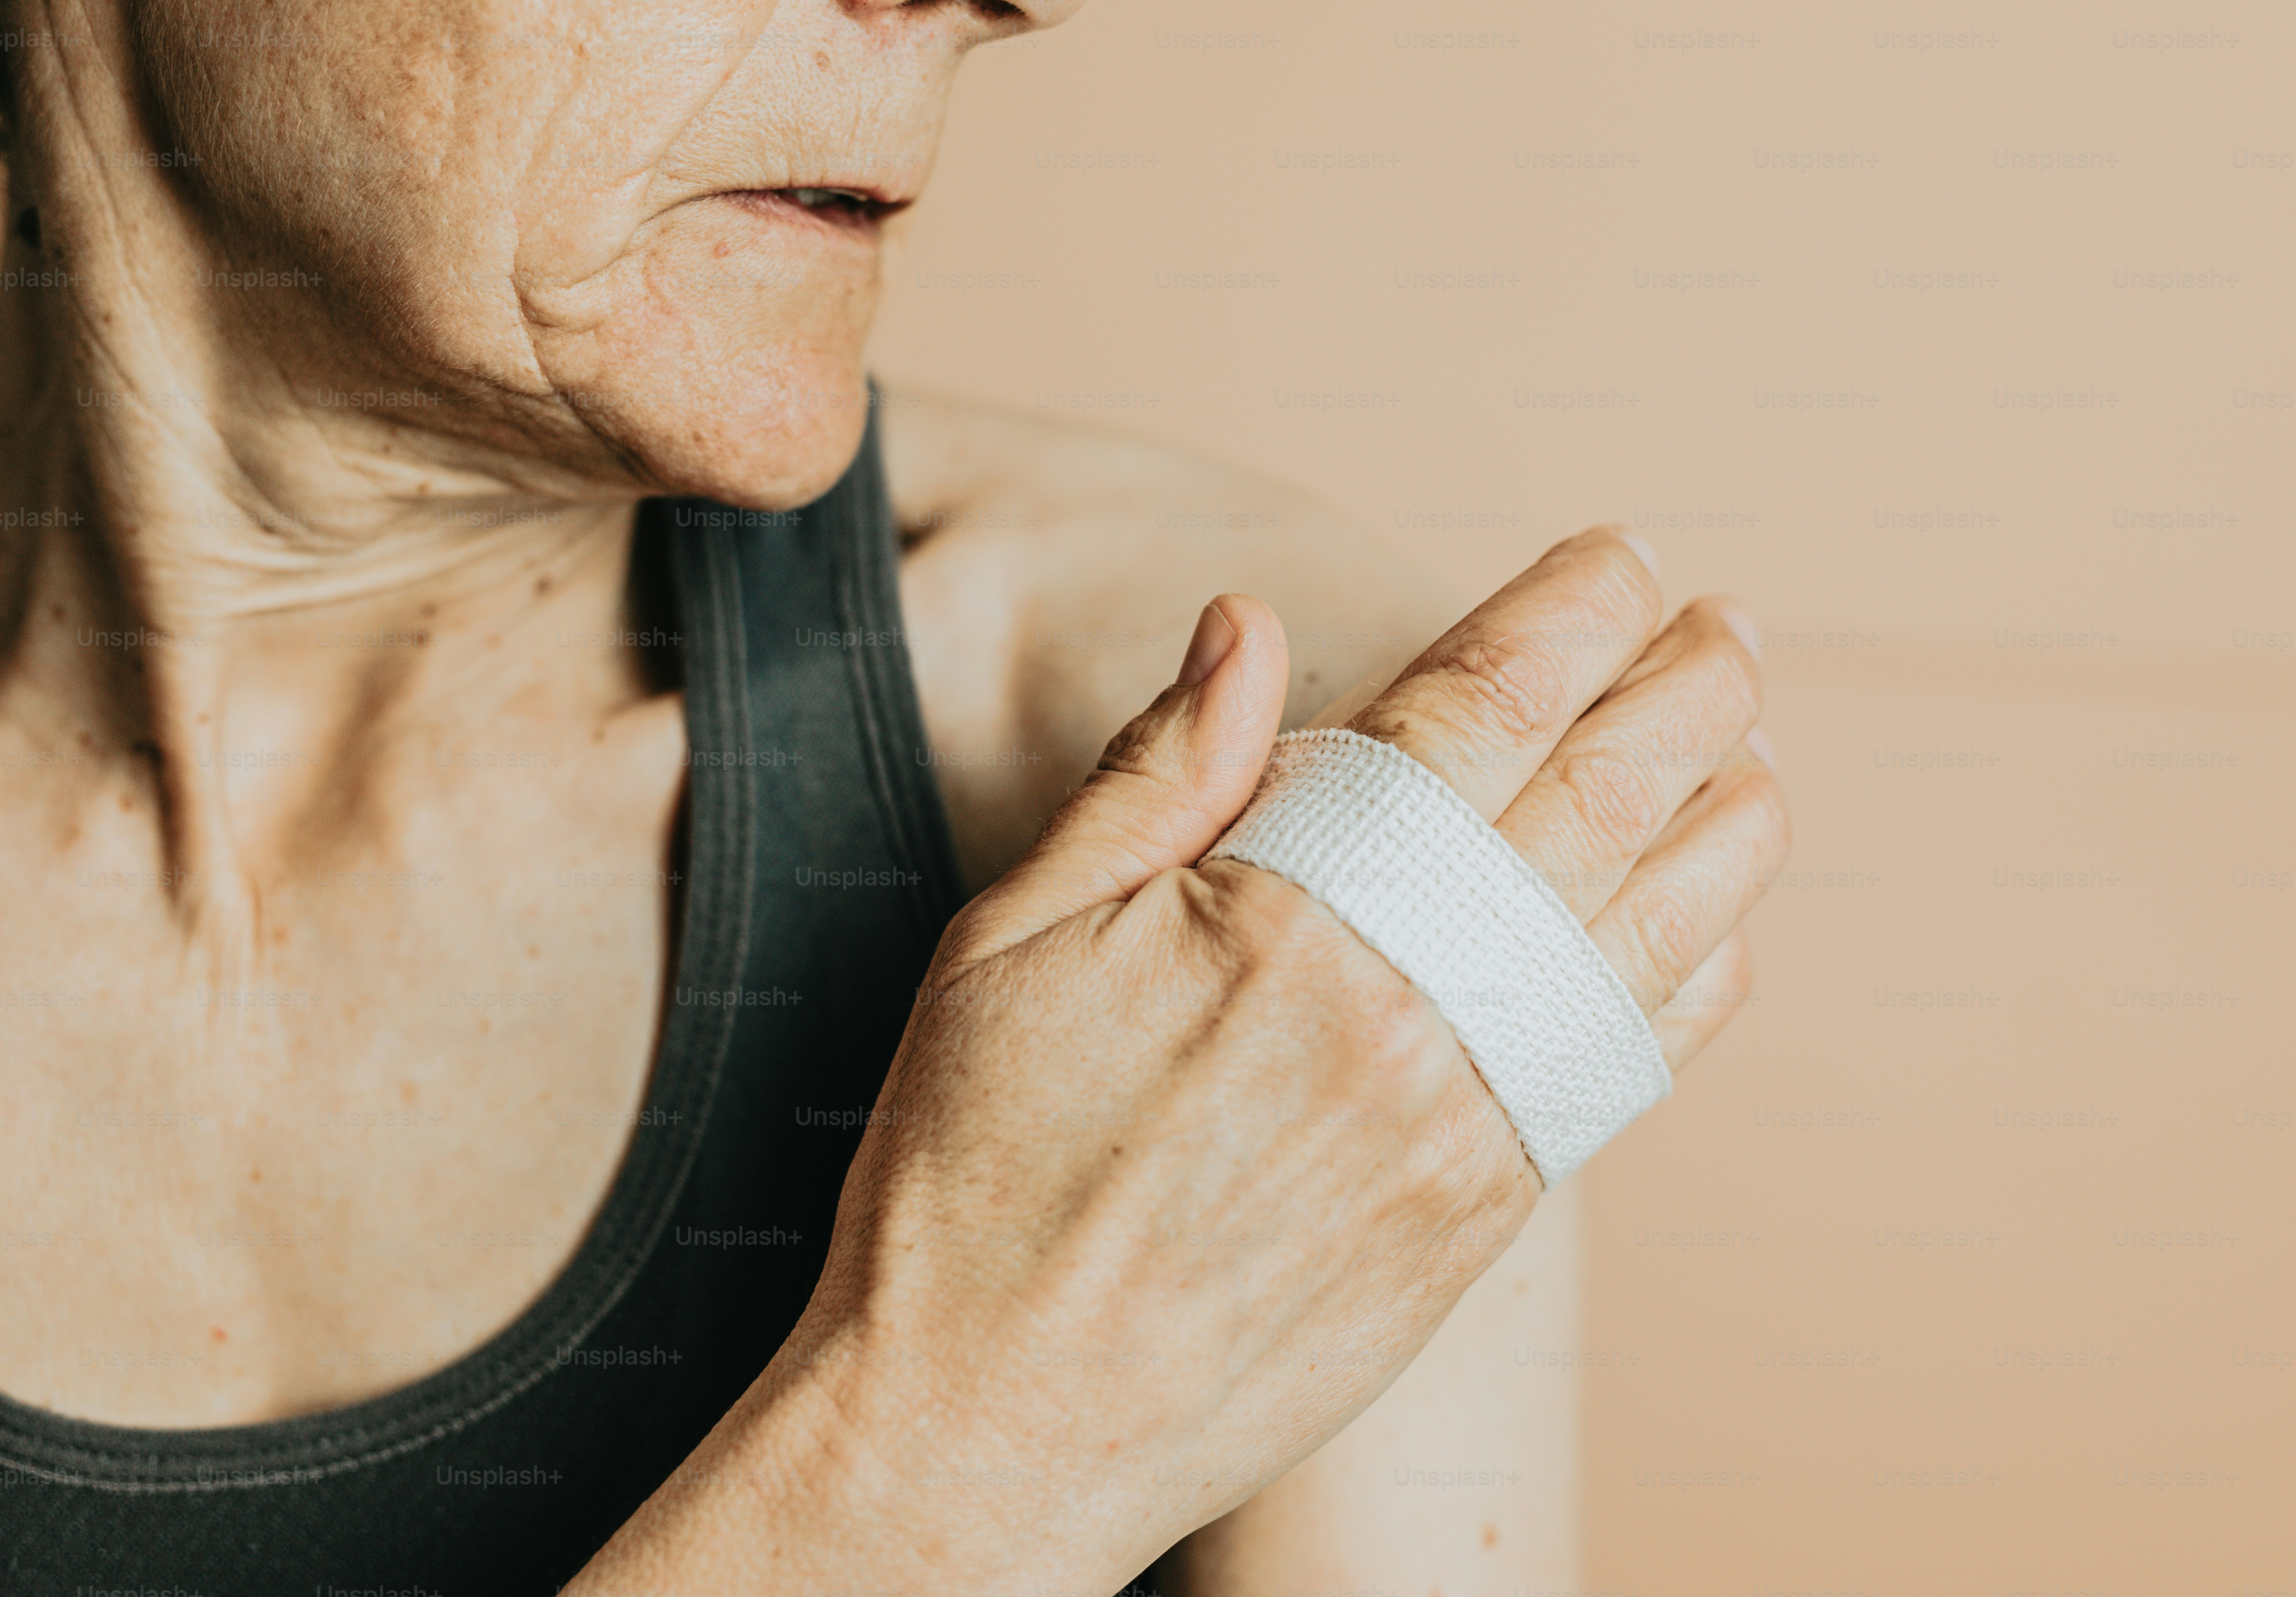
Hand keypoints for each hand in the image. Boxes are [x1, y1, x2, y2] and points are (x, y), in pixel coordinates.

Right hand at [573, 530, 1788, 1596]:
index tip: (1616, 559)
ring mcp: (1462, 1123)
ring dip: (1726, 826)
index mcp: (1288, 917)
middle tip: (1721, 629)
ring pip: (1657, 936)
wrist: (992, 1427)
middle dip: (1686, 691)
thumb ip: (1157, 777)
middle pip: (1604, 801)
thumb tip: (1246, 627)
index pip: (1477, 709)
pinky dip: (1697, 980)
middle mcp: (1408, 1011)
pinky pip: (1631, 1071)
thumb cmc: (973, 1178)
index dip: (1567, 613)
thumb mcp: (1012, 940)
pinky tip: (1714, 929)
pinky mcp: (1479, 1218)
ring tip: (1753, 755)